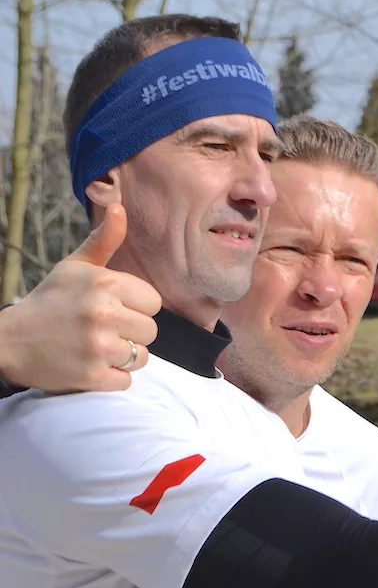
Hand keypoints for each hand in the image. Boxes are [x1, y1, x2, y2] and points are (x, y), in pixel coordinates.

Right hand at [0, 204, 161, 392]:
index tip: (113, 308)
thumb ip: (103, 240)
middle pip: (151, 331)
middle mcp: (105, 314)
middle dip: (131, 333)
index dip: (136, 307)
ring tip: (97, 347)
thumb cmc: (49, 301)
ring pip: (142, 357)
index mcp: (106, 284)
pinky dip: (112, 377)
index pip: (153, 303)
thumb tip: (119, 206)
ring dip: (124, 357)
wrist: (8, 341)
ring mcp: (98, 347)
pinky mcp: (92, 376)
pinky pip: (126, 381)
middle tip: (102, 330)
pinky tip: (91, 365)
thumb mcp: (74, 267)